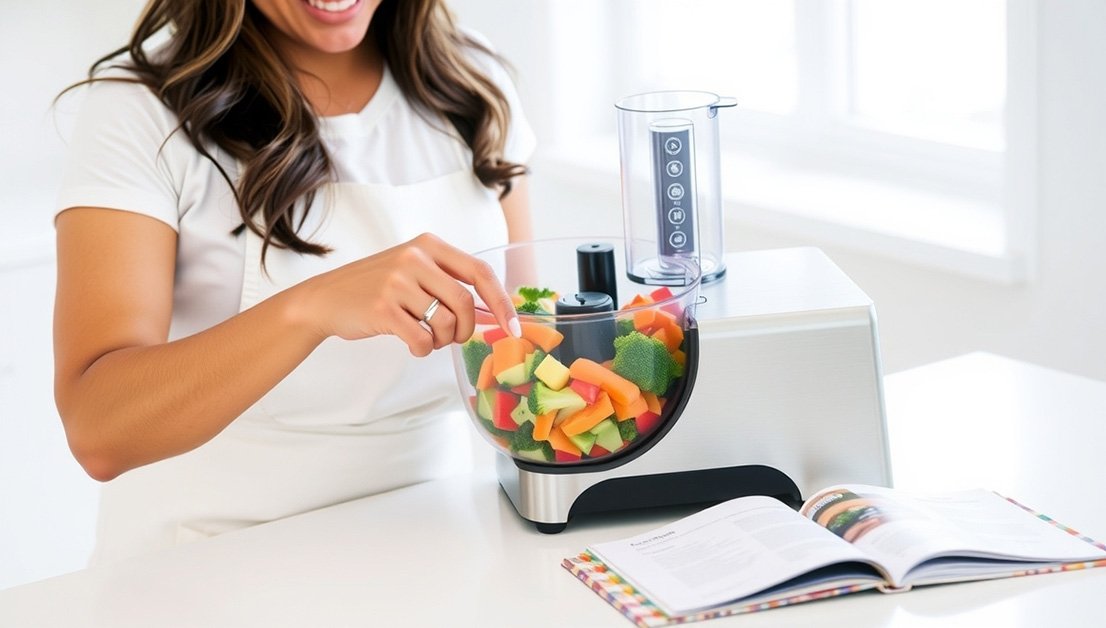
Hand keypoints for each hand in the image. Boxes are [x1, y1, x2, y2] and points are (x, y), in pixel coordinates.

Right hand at [295, 233, 519, 355]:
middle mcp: (415, 258)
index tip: (514, 327)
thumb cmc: (376, 288)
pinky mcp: (382, 308)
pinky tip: (411, 344)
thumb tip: (493, 311)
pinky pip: (421, 339)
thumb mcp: (412, 269)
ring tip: (426, 337)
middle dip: (466, 330)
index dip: (502, 302)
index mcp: (429, 245)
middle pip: (466, 304)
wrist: (326, 299)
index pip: (480, 273)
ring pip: (445, 324)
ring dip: (441, 341)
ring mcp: (397, 282)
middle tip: (453, 337)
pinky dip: (422, 349)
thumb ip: (448, 282)